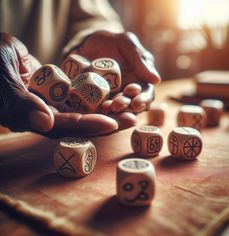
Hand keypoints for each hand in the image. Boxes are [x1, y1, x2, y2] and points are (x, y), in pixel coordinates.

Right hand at [0, 33, 119, 137]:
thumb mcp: (4, 79)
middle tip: (131, 120)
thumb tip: (45, 123)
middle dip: (106, 123)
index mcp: (32, 119)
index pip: (64, 126)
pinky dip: (99, 99)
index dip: (88, 125)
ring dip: (108, 112)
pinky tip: (117, 97)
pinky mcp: (61, 94)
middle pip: (81, 123)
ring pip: (85, 112)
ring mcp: (55, 105)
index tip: (111, 124)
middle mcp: (46, 116)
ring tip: (131, 111)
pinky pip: (83, 99)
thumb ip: (21, 102)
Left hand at [71, 31, 160, 113]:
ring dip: (112, 112)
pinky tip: (93, 109)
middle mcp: (126, 93)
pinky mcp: (96, 101)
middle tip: (117, 105)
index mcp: (139, 81)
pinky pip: (97, 109)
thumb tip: (156, 80)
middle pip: (130, 106)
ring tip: (105, 108)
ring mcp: (111, 99)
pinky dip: (96, 111)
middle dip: (125, 107)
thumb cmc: (112, 42)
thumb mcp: (126, 43)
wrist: (87, 44)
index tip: (136, 102)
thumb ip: (140, 59)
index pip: (146, 94)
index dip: (143, 100)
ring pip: (115, 111)